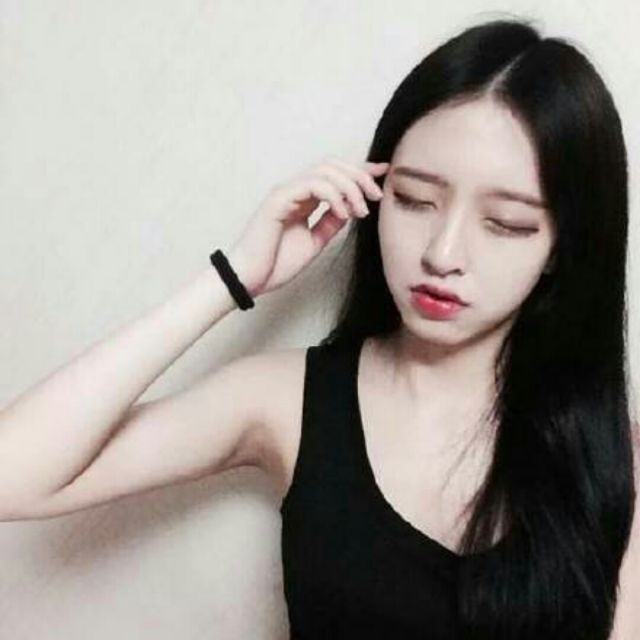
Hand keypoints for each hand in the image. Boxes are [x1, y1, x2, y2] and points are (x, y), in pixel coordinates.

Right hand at [227, 156, 388, 297]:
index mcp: (303, 199)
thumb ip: (330, 223)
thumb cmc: (276, 263)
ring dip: (350, 187)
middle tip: (377, 196)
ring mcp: (286, 192)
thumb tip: (350, 208)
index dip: (360, 170)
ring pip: (325, 171)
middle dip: (360, 176)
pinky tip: (344, 215)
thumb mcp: (314, 241)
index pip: (334, 174)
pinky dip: (334, 196)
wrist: (251, 279)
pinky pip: (313, 185)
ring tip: (362, 211)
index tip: (383, 174)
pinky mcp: (279, 199)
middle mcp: (295, 190)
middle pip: (333, 165)